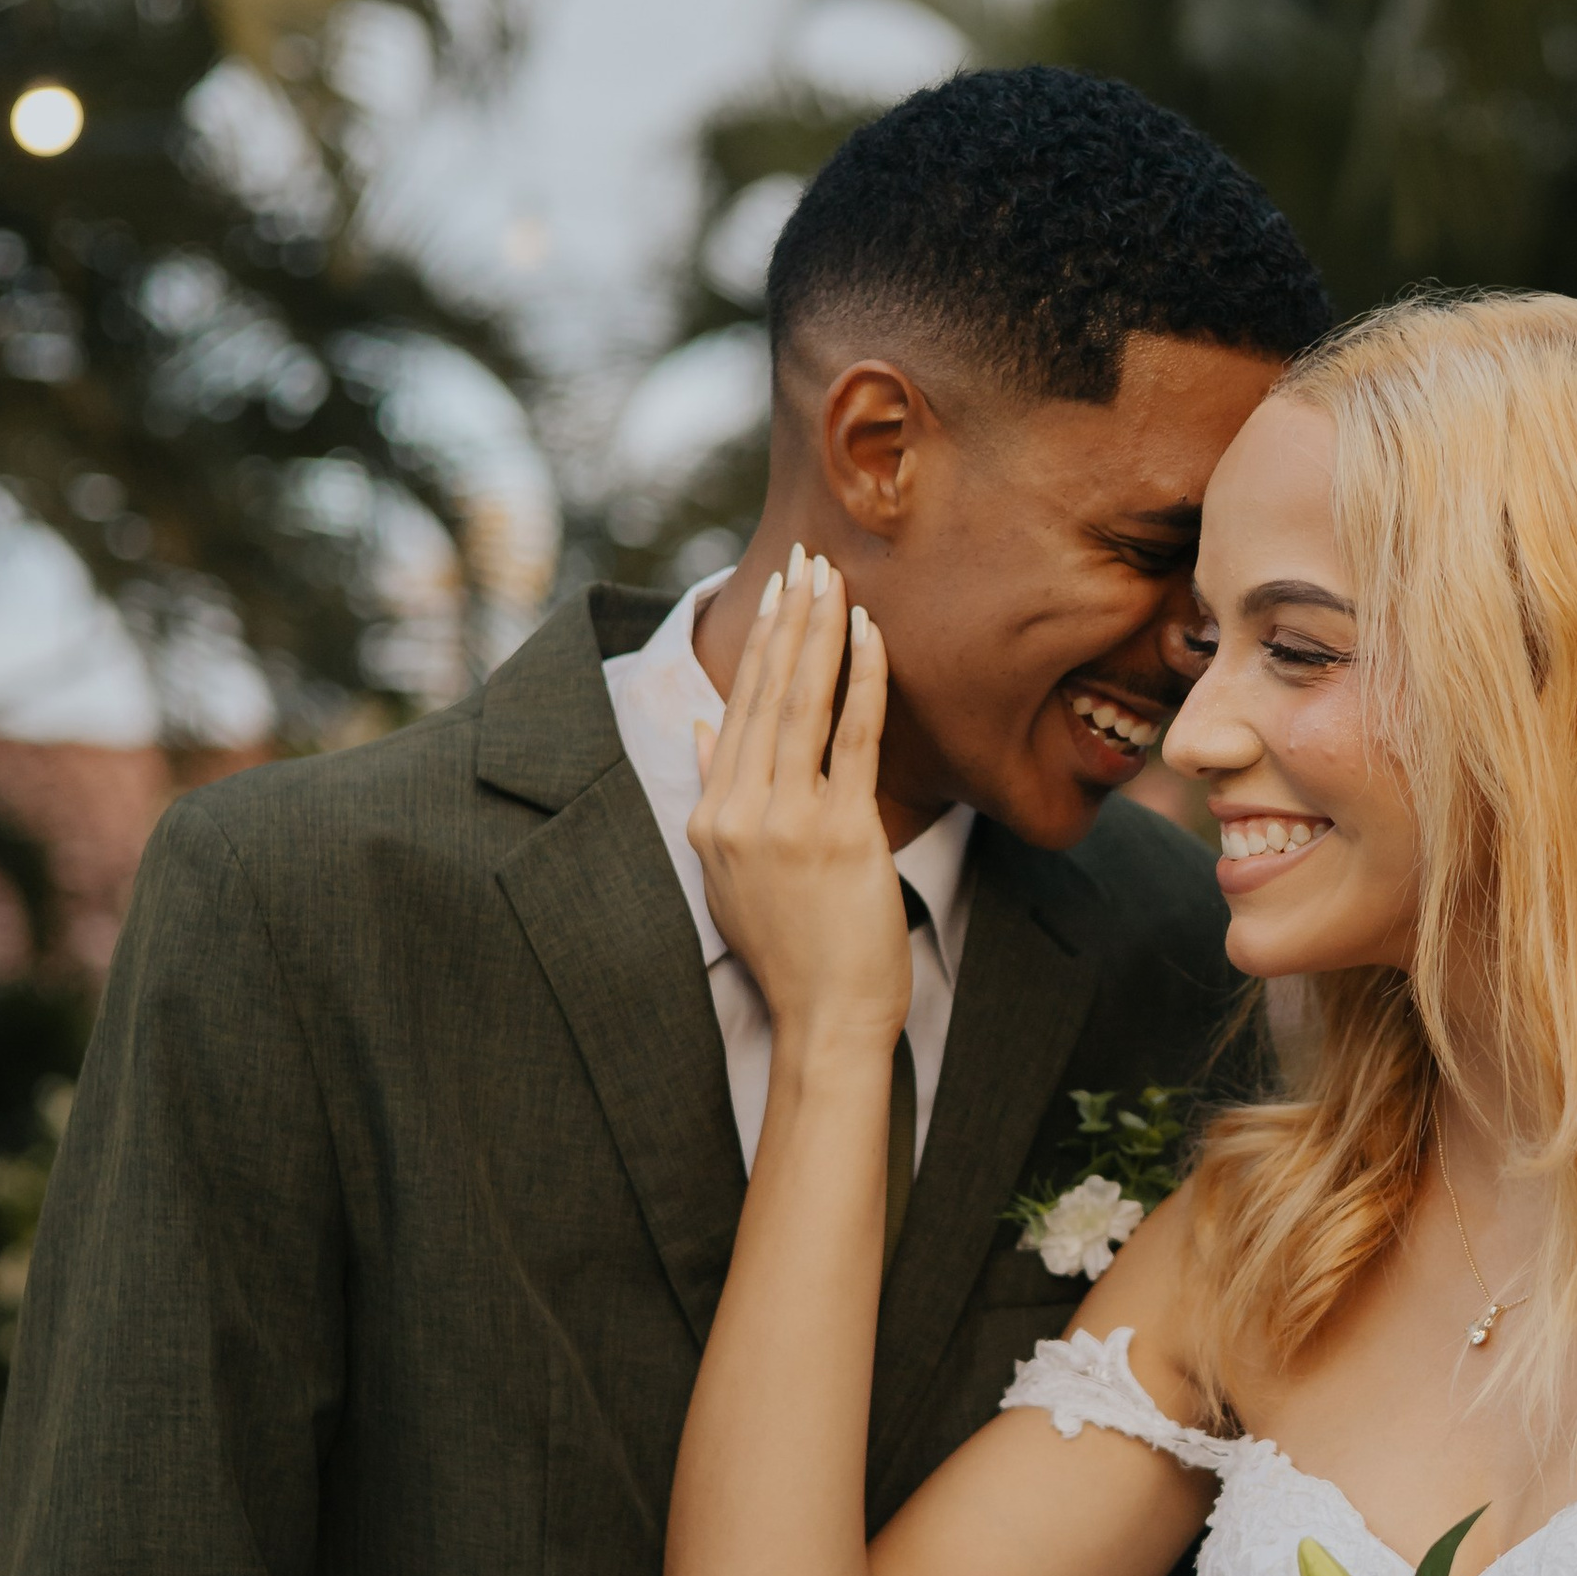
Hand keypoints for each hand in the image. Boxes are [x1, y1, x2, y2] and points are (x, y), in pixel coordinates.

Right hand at [688, 549, 908, 1050]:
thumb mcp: (731, 873)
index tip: (778, 591)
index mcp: (711, 817)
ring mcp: (786, 821)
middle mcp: (739, 812)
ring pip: (801, 704)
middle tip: (804, 557)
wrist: (826, 1017)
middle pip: (764, 694)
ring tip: (832, 577)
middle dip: (786, 619)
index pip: (738, 709)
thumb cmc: (793, 949)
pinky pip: (852, 737)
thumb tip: (704, 726)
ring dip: (818, 631)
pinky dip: (862, 678)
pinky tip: (871, 633)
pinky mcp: (839, 833)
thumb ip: (716, 795)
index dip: (761, 644)